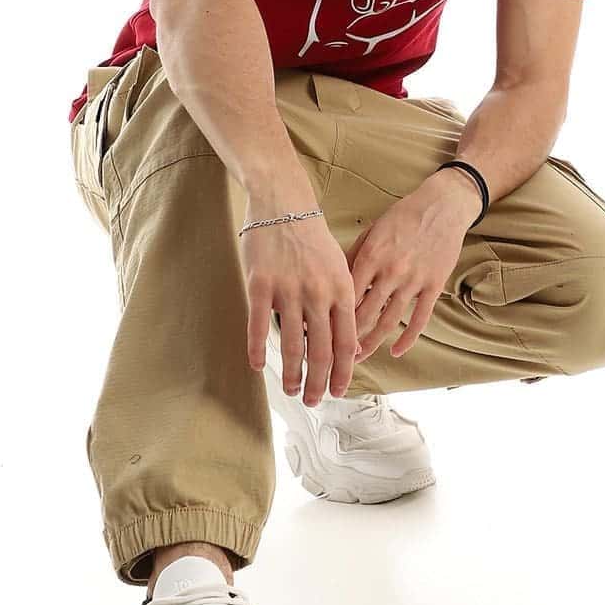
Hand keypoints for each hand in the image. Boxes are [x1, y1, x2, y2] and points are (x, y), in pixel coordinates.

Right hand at [241, 203, 360, 406]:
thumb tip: (341, 340)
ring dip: (292, 373)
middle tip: (313, 401)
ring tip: (290, 391)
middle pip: (321, 350)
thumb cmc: (312, 237)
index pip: (346, 341)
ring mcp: (288, 289)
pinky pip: (259, 325)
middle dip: (318, 382)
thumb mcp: (338, 266)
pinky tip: (258, 366)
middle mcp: (318, 293)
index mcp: (341, 289)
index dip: (342, 371)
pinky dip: (259, 350)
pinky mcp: (260, 284)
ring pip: (292, 343)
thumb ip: (341, 301)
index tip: (337, 390)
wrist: (283, 203)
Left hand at [349, 173, 478, 363]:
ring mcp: (414, 280)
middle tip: (334, 354)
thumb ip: (353, 258)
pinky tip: (396, 351)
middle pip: (364, 314)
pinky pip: (420, 319)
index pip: (345, 295)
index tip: (318, 331)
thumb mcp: (372, 232)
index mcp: (371, 256)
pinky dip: (408, 338)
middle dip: (347, 338)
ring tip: (359, 358)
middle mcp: (391, 271)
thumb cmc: (403, 217)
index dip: (330, 316)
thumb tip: (333, 284)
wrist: (442, 205)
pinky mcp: (434, 285)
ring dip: (372, 343)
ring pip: (389, 321)